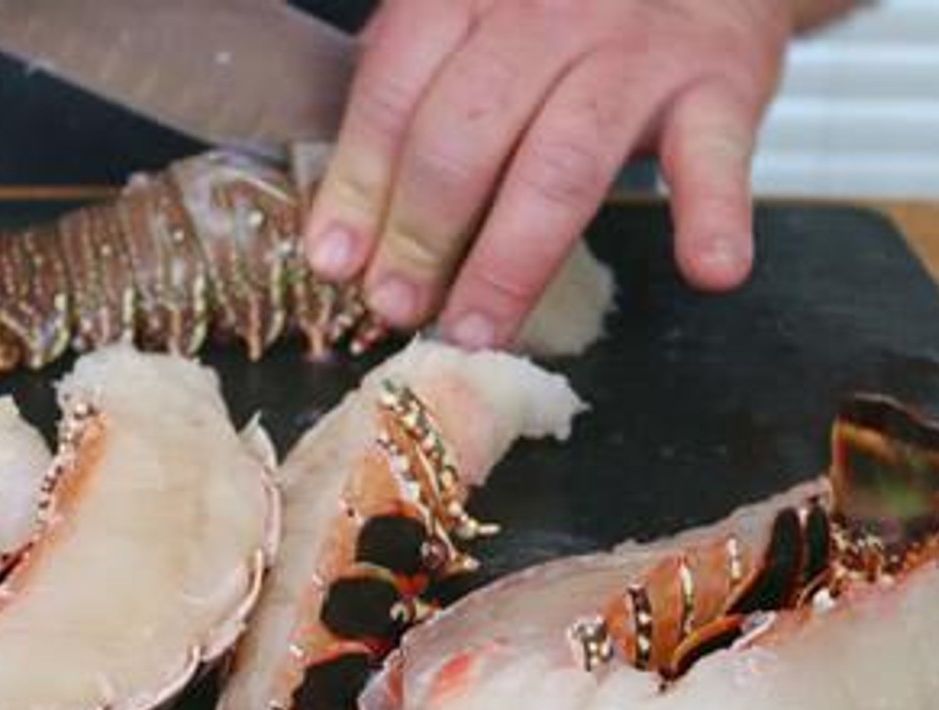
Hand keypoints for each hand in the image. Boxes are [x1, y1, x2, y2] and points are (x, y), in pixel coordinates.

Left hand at [305, 0, 796, 348]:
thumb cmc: (564, 9)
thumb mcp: (473, 25)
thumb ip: (412, 105)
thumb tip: (347, 236)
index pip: (395, 93)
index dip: (360, 185)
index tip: (336, 263)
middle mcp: (546, 12)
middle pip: (464, 137)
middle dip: (421, 237)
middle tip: (398, 309)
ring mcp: (635, 49)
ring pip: (559, 166)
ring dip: (511, 263)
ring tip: (477, 331)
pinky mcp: (720, 81)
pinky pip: (714, 153)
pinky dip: (714, 214)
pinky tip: (707, 270)